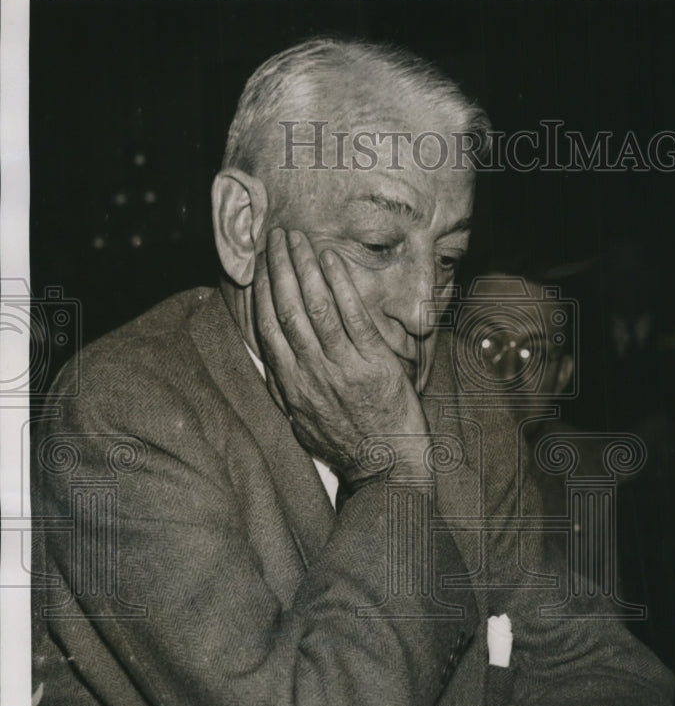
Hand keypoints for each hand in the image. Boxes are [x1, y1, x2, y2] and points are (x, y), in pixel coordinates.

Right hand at [253, 227, 429, 487]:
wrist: (385, 469)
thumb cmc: (347, 445)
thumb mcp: (302, 423)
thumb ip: (285, 389)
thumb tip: (269, 360)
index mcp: (290, 386)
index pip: (267, 328)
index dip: (261, 291)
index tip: (258, 265)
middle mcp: (310, 373)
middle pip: (286, 309)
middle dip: (278, 267)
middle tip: (275, 236)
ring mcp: (341, 367)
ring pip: (314, 307)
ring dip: (304, 266)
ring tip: (297, 237)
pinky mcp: (373, 363)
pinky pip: (351, 315)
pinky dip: (339, 284)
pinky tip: (330, 259)